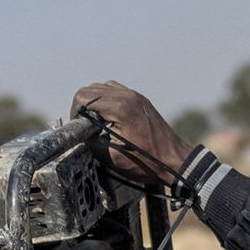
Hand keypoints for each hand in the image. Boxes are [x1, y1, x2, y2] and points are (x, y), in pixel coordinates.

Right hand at [71, 81, 187, 192]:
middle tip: (84, 126)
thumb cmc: (147, 161)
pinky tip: (108, 118)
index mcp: (120, 107)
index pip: (84, 97)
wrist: (175, 161)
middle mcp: (127, 95)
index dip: (74, 112)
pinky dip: (106, 100)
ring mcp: (135, 96)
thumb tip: (80, 134)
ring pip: (103, 87)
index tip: (78, 127)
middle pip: (91, 89)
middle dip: (82, 106)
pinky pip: (116, 91)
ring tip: (95, 122)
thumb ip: (91, 142)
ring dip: (94, 102)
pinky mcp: (140, 100)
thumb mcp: (113, 158)